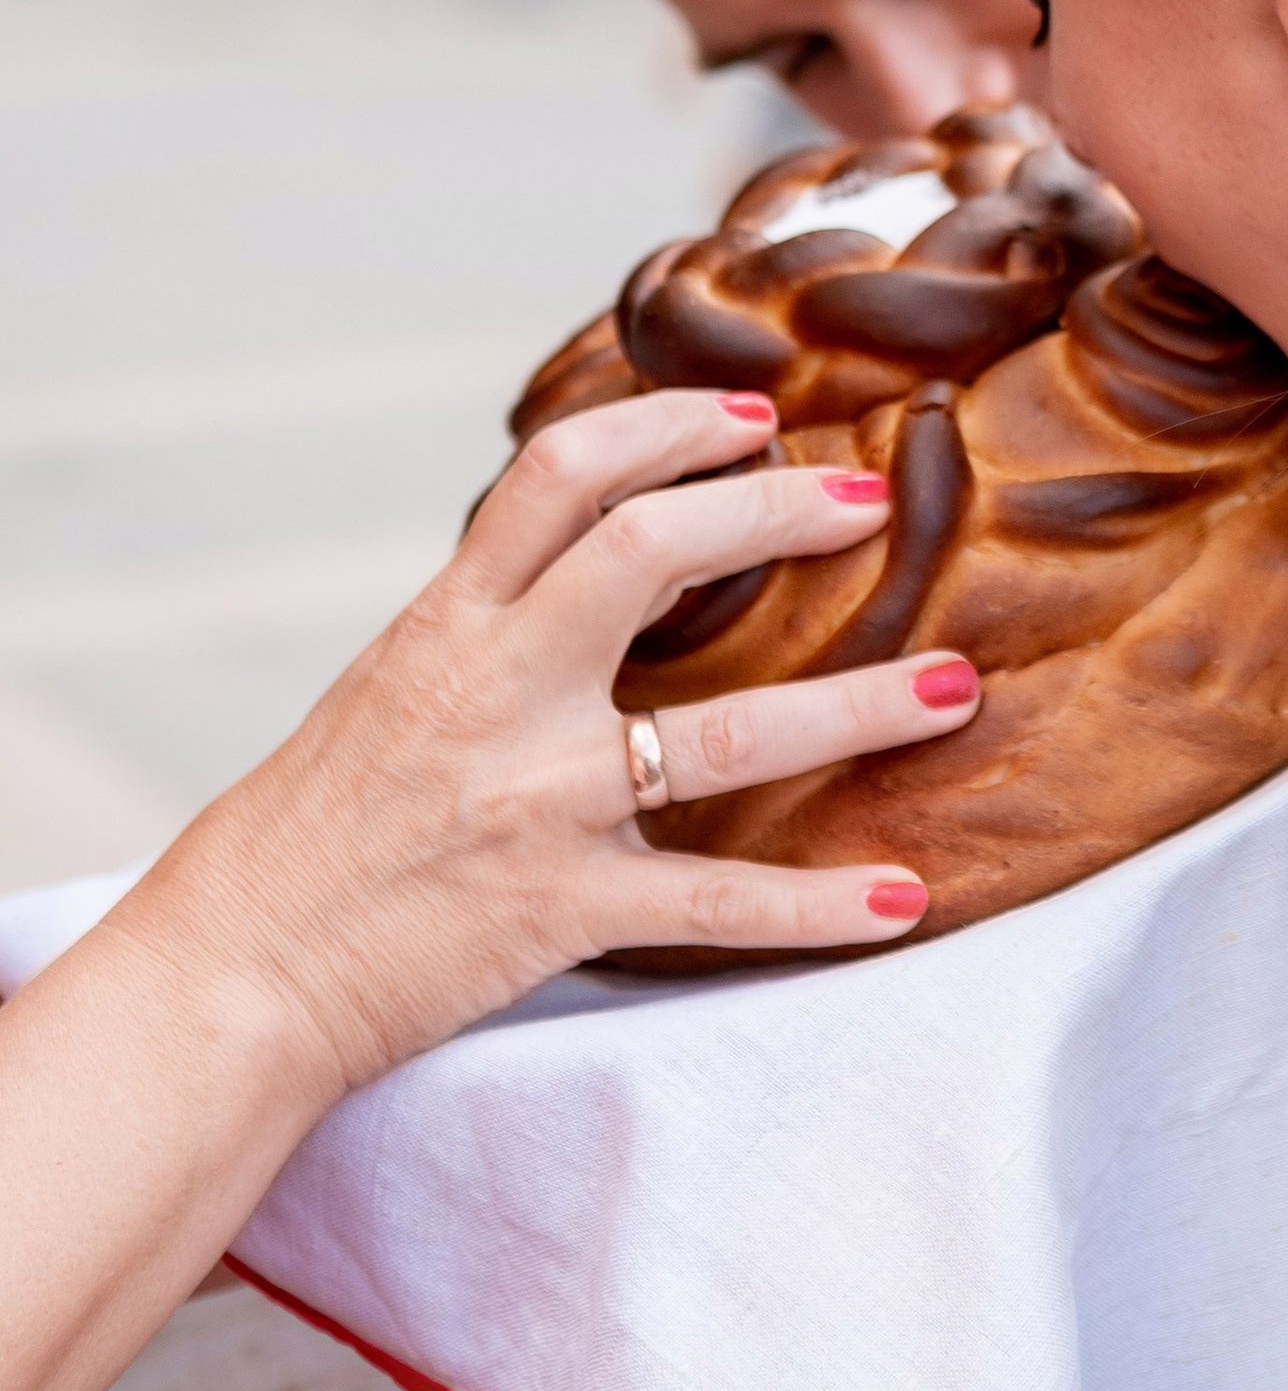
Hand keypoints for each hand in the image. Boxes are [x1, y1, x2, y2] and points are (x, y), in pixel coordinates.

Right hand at [109, 386, 980, 1104]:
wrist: (232, 973)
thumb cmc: (311, 835)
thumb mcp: (391, 689)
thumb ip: (494, 625)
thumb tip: (593, 555)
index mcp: (447, 625)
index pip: (560, 477)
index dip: (668, 428)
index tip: (753, 417)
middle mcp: (495, 692)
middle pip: (651, 553)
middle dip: (776, 515)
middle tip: (869, 504)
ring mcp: (532, 800)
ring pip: (725, 732)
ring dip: (856, 706)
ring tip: (952, 687)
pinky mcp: (556, 908)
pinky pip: (716, 903)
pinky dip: (819, 906)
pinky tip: (901, 899)